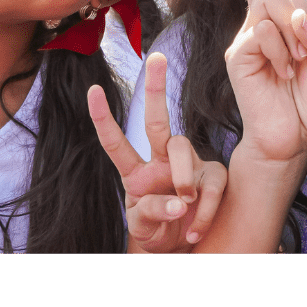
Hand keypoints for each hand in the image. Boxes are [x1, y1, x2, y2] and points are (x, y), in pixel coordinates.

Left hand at [88, 52, 226, 252]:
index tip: (93, 89)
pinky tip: (196, 229)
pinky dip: (206, 210)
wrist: (183, 249)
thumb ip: (151, 214)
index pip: (115, 143)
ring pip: (181, 147)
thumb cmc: (158, 232)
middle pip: (156, 122)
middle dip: (155, 88)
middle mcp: (161, 161)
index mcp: (136, 173)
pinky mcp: (213, 177)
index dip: (103, 118)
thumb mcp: (144, 229)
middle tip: (156, 57)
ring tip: (184, 205)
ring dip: (182, 178)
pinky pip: (212, 183)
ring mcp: (189, 165)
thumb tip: (179, 202)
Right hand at [214, 0, 306, 165]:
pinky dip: (284, 53)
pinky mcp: (237, 50)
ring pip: (276, 1)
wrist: (288, 138)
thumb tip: (291, 8)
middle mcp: (266, 16)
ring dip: (297, 38)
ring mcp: (248, 31)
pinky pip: (266, 31)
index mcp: (292, 13)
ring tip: (295, 70)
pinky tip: (281, 75)